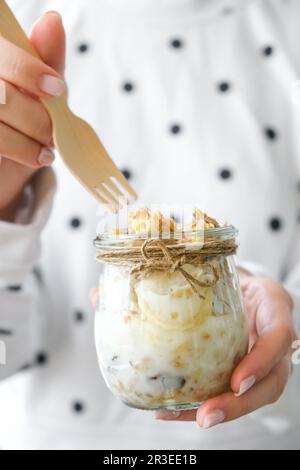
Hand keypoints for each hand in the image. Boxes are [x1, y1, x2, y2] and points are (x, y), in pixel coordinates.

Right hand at [0, 11, 65, 221]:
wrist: (13, 160)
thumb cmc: (27, 119)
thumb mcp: (44, 89)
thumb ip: (47, 59)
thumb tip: (52, 21)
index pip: (2, 54)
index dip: (28, 69)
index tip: (56, 88)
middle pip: (2, 92)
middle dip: (36, 115)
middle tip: (53, 130)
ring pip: (0, 113)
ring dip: (30, 136)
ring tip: (46, 146)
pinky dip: (23, 150)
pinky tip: (36, 154)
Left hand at [156, 274, 297, 427]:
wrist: (243, 290)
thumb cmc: (237, 282)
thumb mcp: (232, 273)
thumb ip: (213, 277)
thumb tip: (167, 279)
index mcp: (274, 310)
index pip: (277, 338)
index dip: (260, 363)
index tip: (236, 383)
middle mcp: (275, 342)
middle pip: (270, 383)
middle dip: (238, 404)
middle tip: (206, 416)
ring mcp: (264, 361)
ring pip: (251, 396)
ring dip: (217, 411)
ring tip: (177, 415)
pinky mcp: (245, 372)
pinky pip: (230, 393)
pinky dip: (201, 404)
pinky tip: (172, 410)